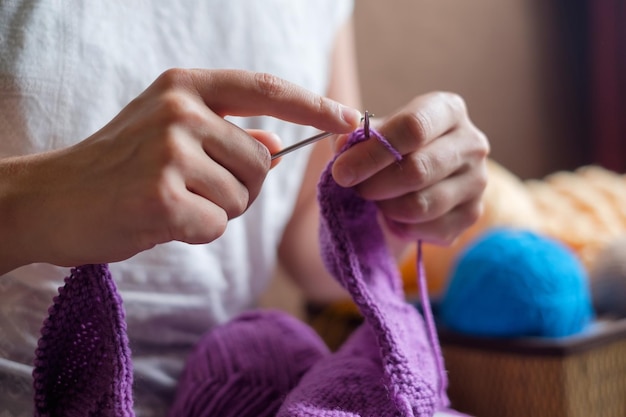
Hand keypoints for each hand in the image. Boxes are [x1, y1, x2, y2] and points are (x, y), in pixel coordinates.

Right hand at [1, 69, 360, 270]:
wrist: (51, 199)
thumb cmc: (117, 166)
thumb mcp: (170, 132)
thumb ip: (228, 133)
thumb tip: (279, 145)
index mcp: (186, 86)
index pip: (267, 89)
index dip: (314, 105)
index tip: (349, 119)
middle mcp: (182, 110)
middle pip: (260, 162)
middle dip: (240, 187)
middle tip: (190, 189)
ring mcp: (171, 151)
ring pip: (242, 197)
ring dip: (215, 210)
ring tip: (170, 201)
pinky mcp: (162, 196)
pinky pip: (217, 225)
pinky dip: (197, 233)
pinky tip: (159, 220)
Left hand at [331, 92, 488, 244]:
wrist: (415, 178)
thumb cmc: (392, 148)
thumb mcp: (374, 133)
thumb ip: (358, 137)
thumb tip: (344, 145)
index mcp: (448, 110)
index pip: (413, 128)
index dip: (372, 152)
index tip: (341, 171)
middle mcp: (471, 143)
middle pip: (417, 170)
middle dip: (374, 184)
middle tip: (354, 188)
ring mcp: (477, 181)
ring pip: (421, 205)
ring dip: (387, 207)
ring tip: (377, 199)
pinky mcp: (473, 214)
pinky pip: (427, 229)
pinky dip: (401, 226)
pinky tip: (395, 214)